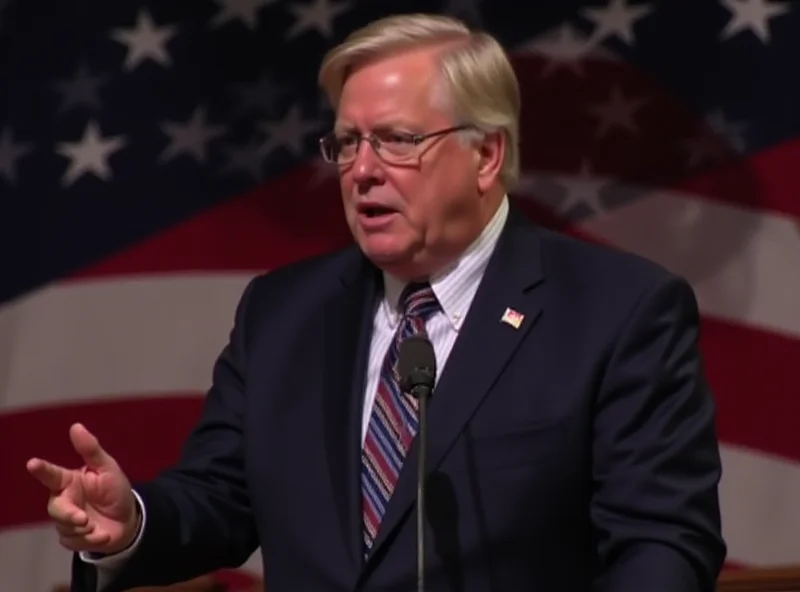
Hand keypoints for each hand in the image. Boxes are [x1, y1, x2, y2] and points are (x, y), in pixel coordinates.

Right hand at [26, 423, 139, 554]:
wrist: (128, 519)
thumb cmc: (115, 490)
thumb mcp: (107, 468)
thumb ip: (91, 450)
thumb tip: (76, 426)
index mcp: (68, 481)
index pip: (51, 475)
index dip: (42, 469)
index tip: (32, 463)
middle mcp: (63, 500)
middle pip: (55, 508)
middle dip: (68, 515)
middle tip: (83, 519)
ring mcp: (65, 521)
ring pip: (65, 527)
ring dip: (85, 529)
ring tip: (99, 525)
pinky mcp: (71, 538)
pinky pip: (74, 541)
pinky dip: (92, 539)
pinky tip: (104, 534)